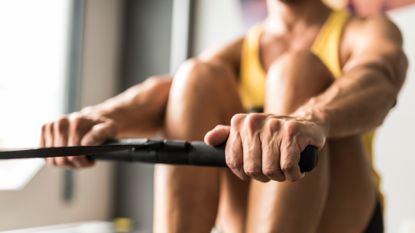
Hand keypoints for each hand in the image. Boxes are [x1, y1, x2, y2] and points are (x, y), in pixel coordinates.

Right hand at [40, 113, 116, 168]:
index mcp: (77, 121)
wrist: (94, 117)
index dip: (82, 161)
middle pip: (61, 157)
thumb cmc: (103, 126)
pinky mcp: (45, 129)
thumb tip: (85, 143)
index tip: (91, 162)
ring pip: (52, 159)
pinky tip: (67, 155)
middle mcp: (62, 122)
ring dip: (65, 163)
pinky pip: (45, 155)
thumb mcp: (109, 129)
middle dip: (74, 163)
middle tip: (85, 161)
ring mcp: (51, 125)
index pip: (73, 152)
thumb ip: (99, 135)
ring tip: (78, 157)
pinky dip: (55, 159)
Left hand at [205, 113, 325, 181]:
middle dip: (265, 175)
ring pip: (270, 170)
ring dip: (281, 176)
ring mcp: (274, 125)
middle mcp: (254, 121)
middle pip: (252, 169)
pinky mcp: (293, 132)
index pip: (234, 162)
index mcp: (239, 123)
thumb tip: (208, 140)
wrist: (306, 122)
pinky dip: (293, 174)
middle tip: (274, 167)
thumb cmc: (273, 133)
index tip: (257, 167)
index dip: (246, 173)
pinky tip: (296, 167)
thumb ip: (227, 137)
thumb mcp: (247, 132)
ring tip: (286, 165)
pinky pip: (288, 167)